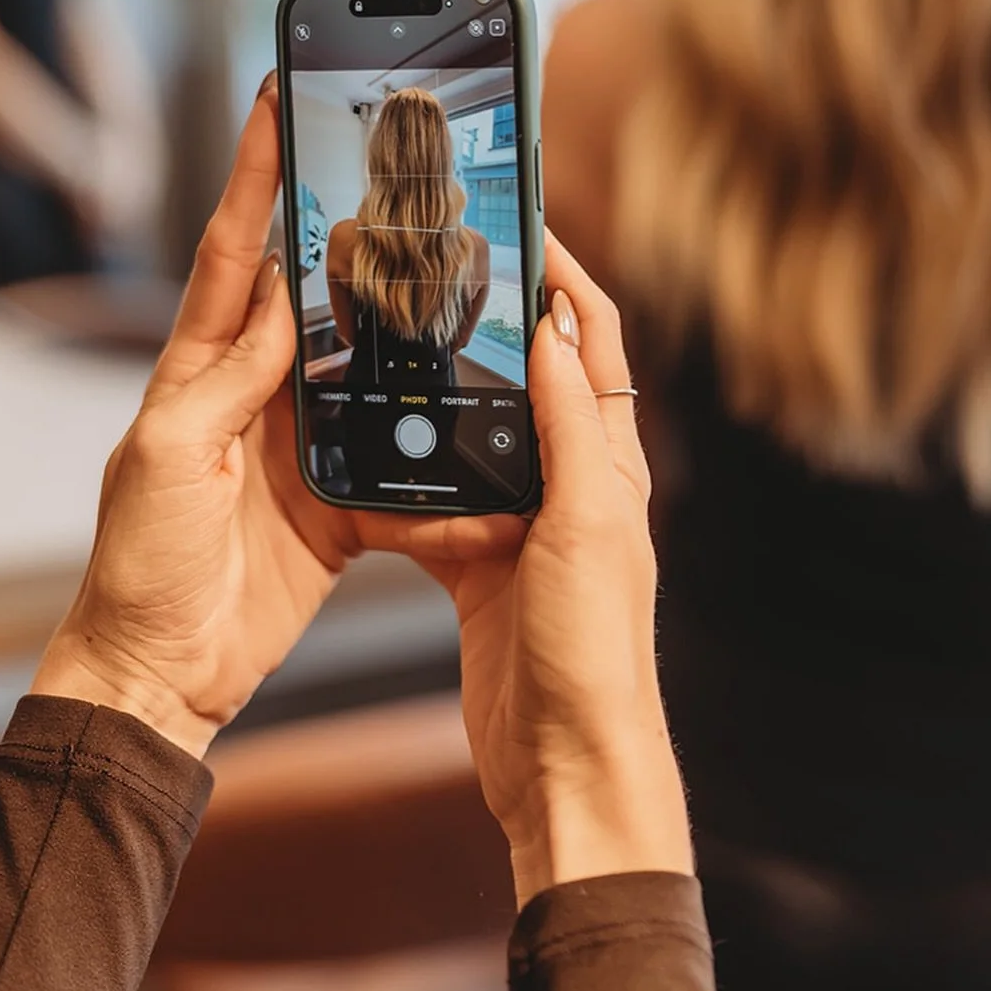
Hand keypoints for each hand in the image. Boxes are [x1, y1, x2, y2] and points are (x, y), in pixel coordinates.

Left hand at [34, 77, 522, 757]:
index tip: (276, 100)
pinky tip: (461, 389)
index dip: (256, 174)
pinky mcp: (338, 493)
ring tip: (443, 251)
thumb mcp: (166, 461)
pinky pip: (389, 437)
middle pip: (307, 286)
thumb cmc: (139, 568)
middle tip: (389, 159)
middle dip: (344, 219)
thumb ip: (224, 381)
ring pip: (359, 354)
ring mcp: (296, 439)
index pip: (233, 250)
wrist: (165, 674)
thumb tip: (277, 301)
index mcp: (198, 370)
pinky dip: (424, 416)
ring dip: (395, 307)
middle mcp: (251, 391)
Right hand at [425, 237, 692, 904]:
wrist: (561, 765)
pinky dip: (414, 468)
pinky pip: (442, 497)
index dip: (563, 277)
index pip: (592, 341)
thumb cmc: (591, 651)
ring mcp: (527, 527)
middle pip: (536, 375)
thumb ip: (570, 425)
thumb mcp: (584, 521)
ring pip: (485, 432)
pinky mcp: (481, 569)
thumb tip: (553, 326)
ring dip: (452, 385)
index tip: (520, 224)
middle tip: (439, 268)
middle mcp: (576, 486)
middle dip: (496, 316)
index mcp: (612, 463)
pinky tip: (378, 450)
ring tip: (399, 338)